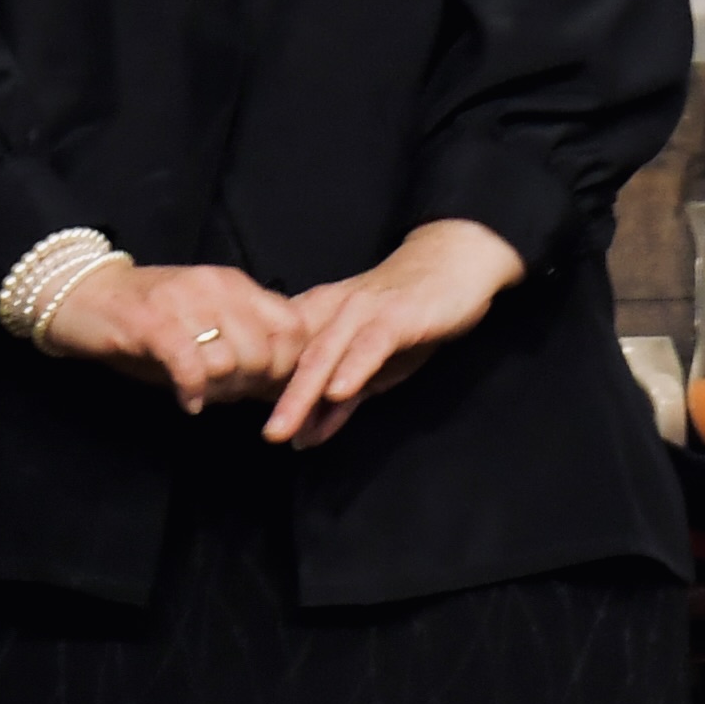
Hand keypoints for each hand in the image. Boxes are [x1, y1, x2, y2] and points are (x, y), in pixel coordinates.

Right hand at [40, 262, 308, 414]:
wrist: (84, 296)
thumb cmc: (150, 324)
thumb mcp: (207, 327)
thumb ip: (248, 348)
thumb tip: (292, 387)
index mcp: (236, 286)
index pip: (294, 329)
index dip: (289, 368)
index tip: (264, 388)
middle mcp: (216, 287)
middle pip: (266, 353)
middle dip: (251, 386)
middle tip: (226, 393)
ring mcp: (183, 302)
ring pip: (230, 360)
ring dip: (220, 390)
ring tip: (202, 393)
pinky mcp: (151, 322)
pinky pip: (189, 364)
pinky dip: (193, 390)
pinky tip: (188, 401)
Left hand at [263, 218, 524, 450]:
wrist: (453, 265)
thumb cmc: (405, 319)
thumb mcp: (369, 367)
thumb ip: (339, 401)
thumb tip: (305, 438)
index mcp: (316, 318)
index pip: (280, 358)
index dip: (261, 389)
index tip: (251, 424)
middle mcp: (331, 311)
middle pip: (297, 360)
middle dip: (280, 401)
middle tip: (267, 435)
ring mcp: (361, 310)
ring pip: (325, 353)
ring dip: (304, 393)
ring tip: (287, 427)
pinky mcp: (395, 314)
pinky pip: (369, 344)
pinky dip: (353, 369)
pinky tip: (338, 392)